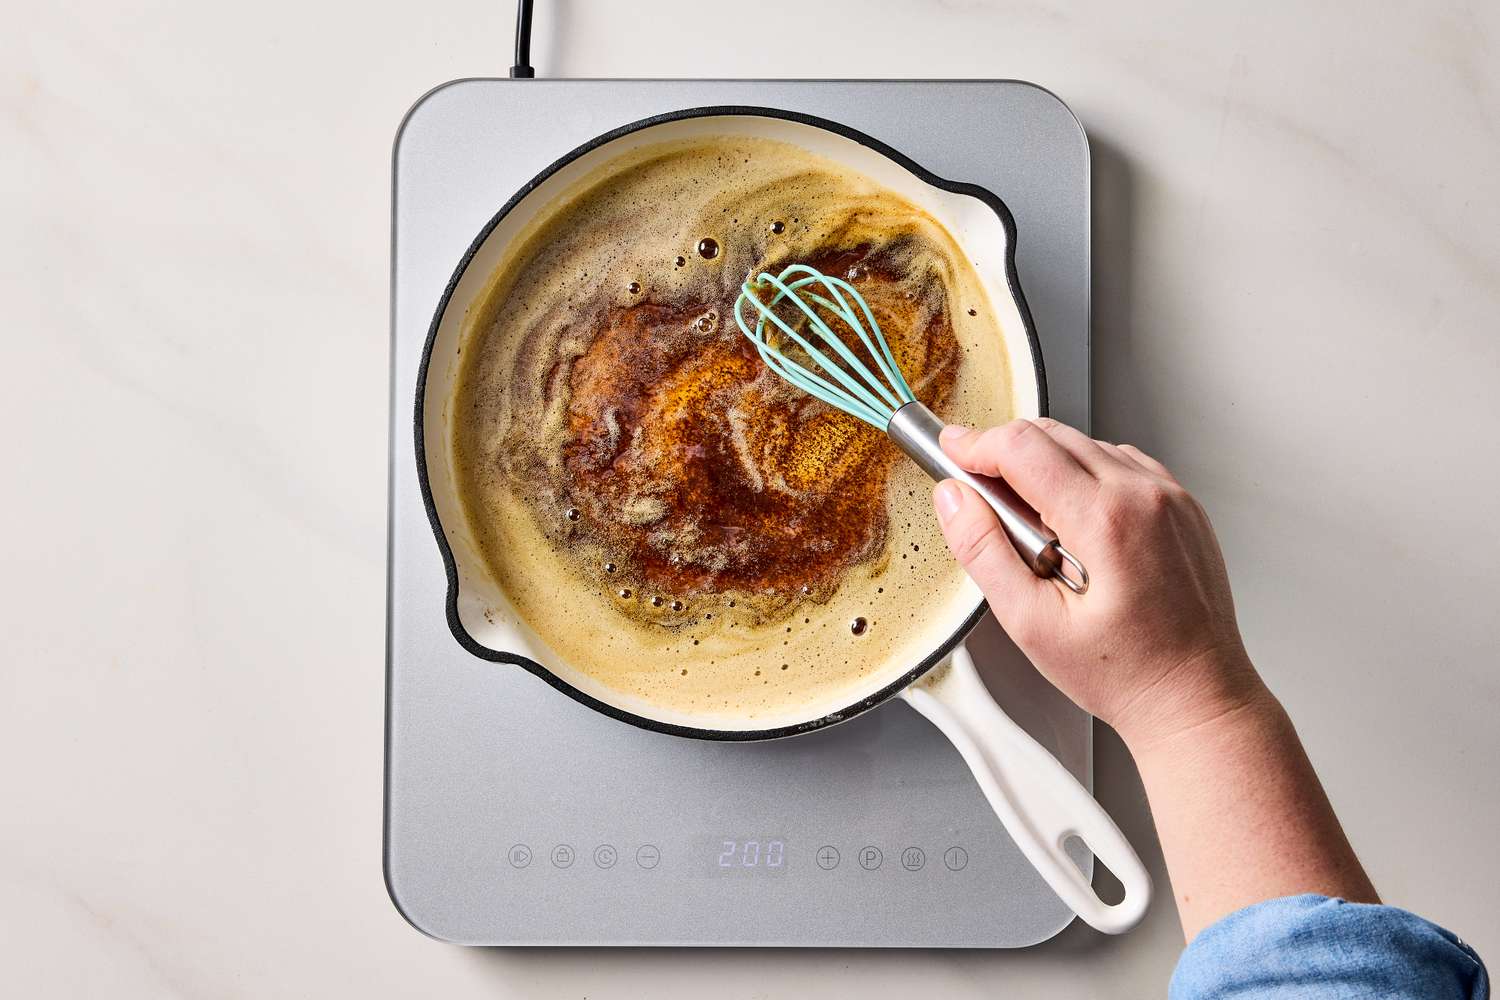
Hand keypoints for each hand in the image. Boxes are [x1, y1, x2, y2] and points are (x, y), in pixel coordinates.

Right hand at [932, 418, 1266, 748]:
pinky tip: (1074, 520)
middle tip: (978, 488)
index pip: (1022, 447)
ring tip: (1032, 523)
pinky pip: (1121, 464)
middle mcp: (1143, 495)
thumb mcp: (1031, 624)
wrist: (1194, 697)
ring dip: (1045, 464)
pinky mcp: (1182, 505)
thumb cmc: (1124, 673)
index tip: (952, 451)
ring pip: (1087, 444)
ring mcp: (1169, 496)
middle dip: (1004, 450)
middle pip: (1053, 435)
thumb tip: (954, 500)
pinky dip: (1085, 475)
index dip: (975, 444)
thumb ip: (984, 553)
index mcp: (1104, 519)